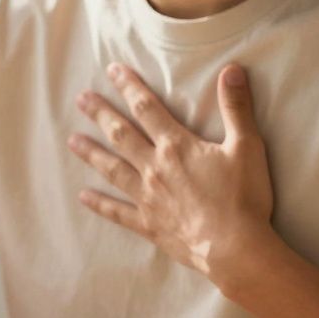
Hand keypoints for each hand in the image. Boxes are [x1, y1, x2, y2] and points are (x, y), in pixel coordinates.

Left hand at [68, 62, 274, 284]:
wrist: (234, 248)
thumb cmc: (244, 197)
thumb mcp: (247, 146)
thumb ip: (237, 107)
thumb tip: (232, 69)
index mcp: (176, 146)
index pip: (147, 108)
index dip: (129, 86)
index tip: (112, 70)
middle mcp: (155, 168)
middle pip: (121, 134)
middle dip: (101, 114)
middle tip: (80, 99)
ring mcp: (147, 197)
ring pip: (112, 169)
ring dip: (91, 153)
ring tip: (72, 141)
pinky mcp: (148, 224)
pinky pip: (117, 212)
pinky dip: (99, 204)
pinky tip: (83, 196)